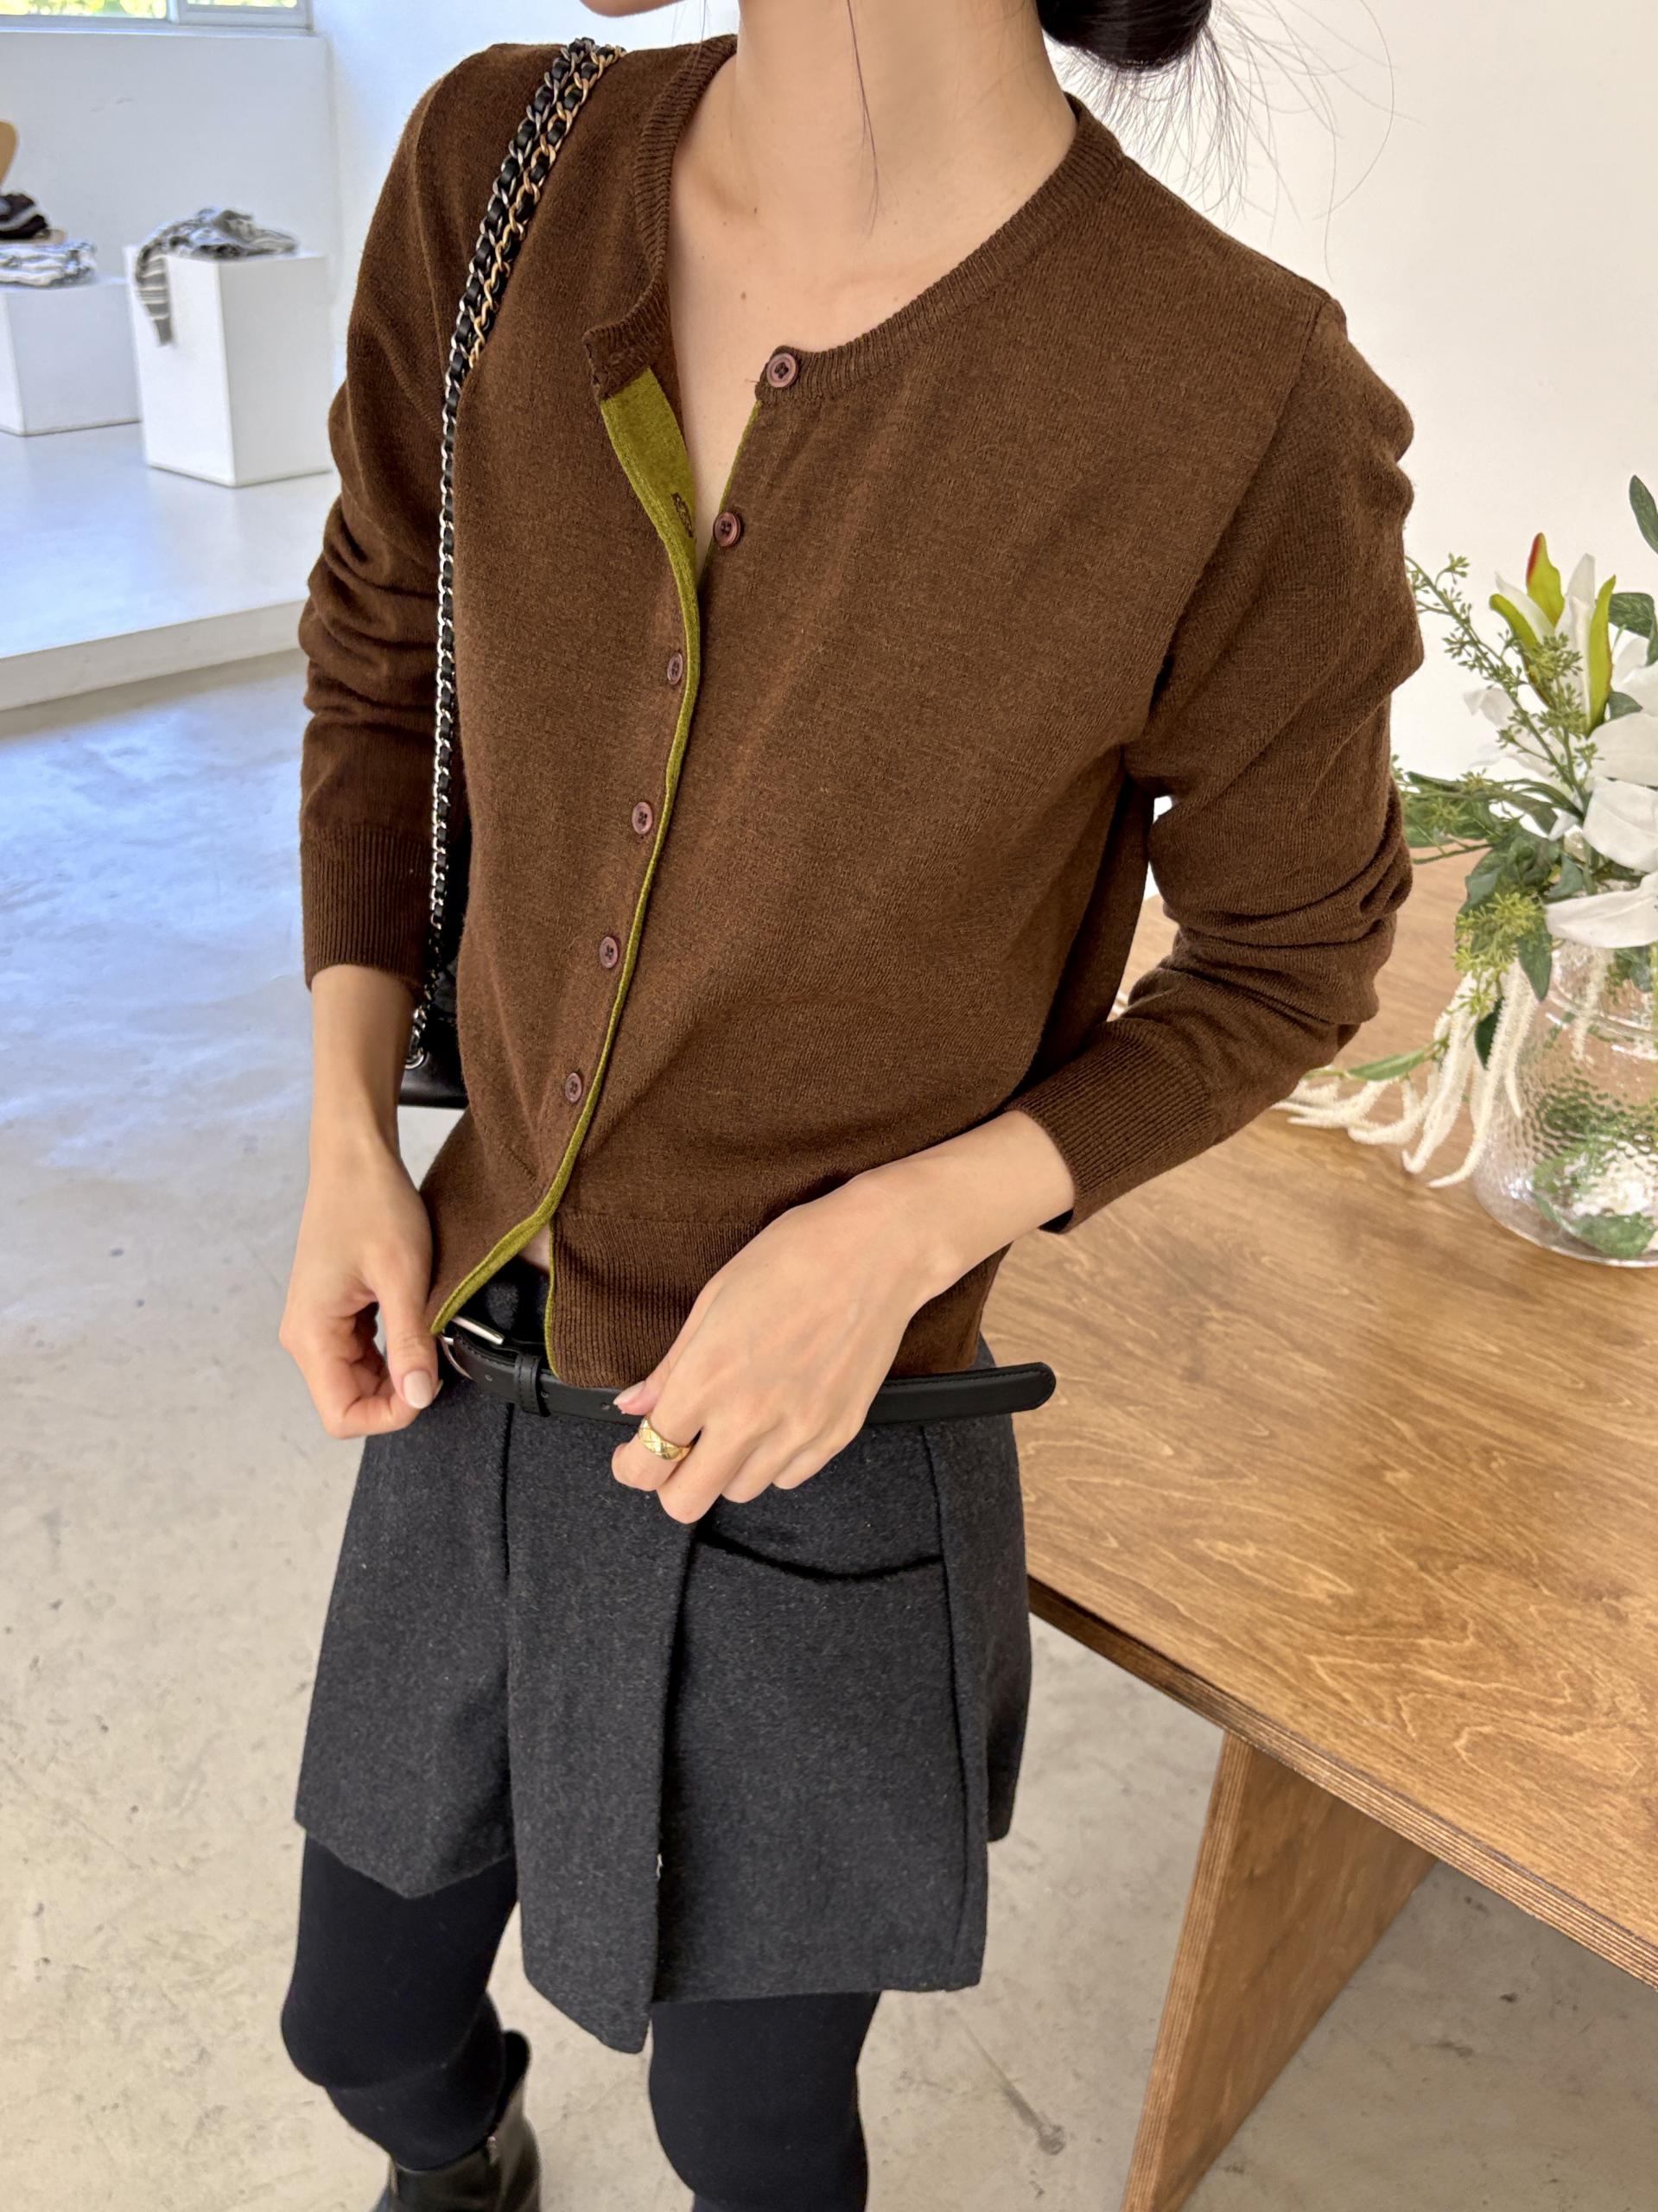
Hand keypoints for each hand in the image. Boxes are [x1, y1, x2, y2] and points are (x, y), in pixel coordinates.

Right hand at [280, 1133, 439, 1436]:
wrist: (354, 1158)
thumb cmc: (372, 1203)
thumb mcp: (403, 1275)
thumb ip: (411, 1342)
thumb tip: (418, 1398)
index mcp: (311, 1334)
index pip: (342, 1416)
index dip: (390, 1415)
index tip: (429, 1385)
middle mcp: (305, 1336)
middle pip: (351, 1401)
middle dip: (398, 1393)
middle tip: (437, 1358)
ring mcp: (317, 1324)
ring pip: (359, 1379)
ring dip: (398, 1369)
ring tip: (427, 1332)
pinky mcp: (333, 1311)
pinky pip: (363, 1352)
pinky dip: (393, 1348)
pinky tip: (415, 1320)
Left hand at [607, 1109, 1074, 1521]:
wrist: (880, 1251)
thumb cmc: (793, 1257)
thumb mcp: (714, 1298)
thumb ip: (672, 1365)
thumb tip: (634, 1405)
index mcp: (707, 1378)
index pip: (648, 1463)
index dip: (630, 1466)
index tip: (631, 1455)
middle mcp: (750, 1417)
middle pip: (687, 1502)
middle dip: (672, 1482)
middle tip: (678, 1450)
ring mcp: (799, 1431)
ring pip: (740, 1492)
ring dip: (726, 1467)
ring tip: (735, 1422)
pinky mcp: (838, 1433)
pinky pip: (790, 1478)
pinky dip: (774, 1461)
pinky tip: (776, 1419)